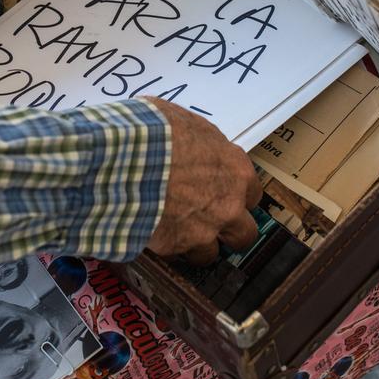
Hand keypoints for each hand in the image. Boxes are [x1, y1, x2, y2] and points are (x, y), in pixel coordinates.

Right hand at [145, 99, 262, 263]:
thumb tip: (189, 143)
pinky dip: (167, 249)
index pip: (252, 193)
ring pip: (211, 254)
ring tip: (175, 232)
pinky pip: (176, 256)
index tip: (221, 193)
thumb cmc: (156, 131)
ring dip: (197, 245)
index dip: (236, 195)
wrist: (126, 158)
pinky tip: (153, 234)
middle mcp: (228, 206)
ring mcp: (204, 230)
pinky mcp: (176, 246)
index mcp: (236, 171)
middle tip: (208, 222)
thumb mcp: (183, 122)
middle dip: (229, 231)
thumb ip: (198, 142)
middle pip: (245, 233)